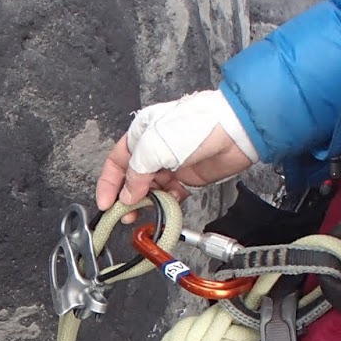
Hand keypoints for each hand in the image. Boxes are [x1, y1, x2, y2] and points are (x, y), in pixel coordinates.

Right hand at [94, 91, 256, 213]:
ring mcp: (170, 163)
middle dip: (127, 197)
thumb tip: (127, 195)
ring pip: (151, 189)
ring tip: (148, 211)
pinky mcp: (187, 176)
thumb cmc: (196, 126)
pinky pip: (170, 194)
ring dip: (148, 202)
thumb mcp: (153, 148)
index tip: (106, 204)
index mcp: (140, 134)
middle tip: (126, 214)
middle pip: (132, 178)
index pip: (116, 162)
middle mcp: (153, 149)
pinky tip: (169, 205)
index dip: (109, 184)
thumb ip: (135, 174)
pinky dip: (167, 202)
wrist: (234, 132)